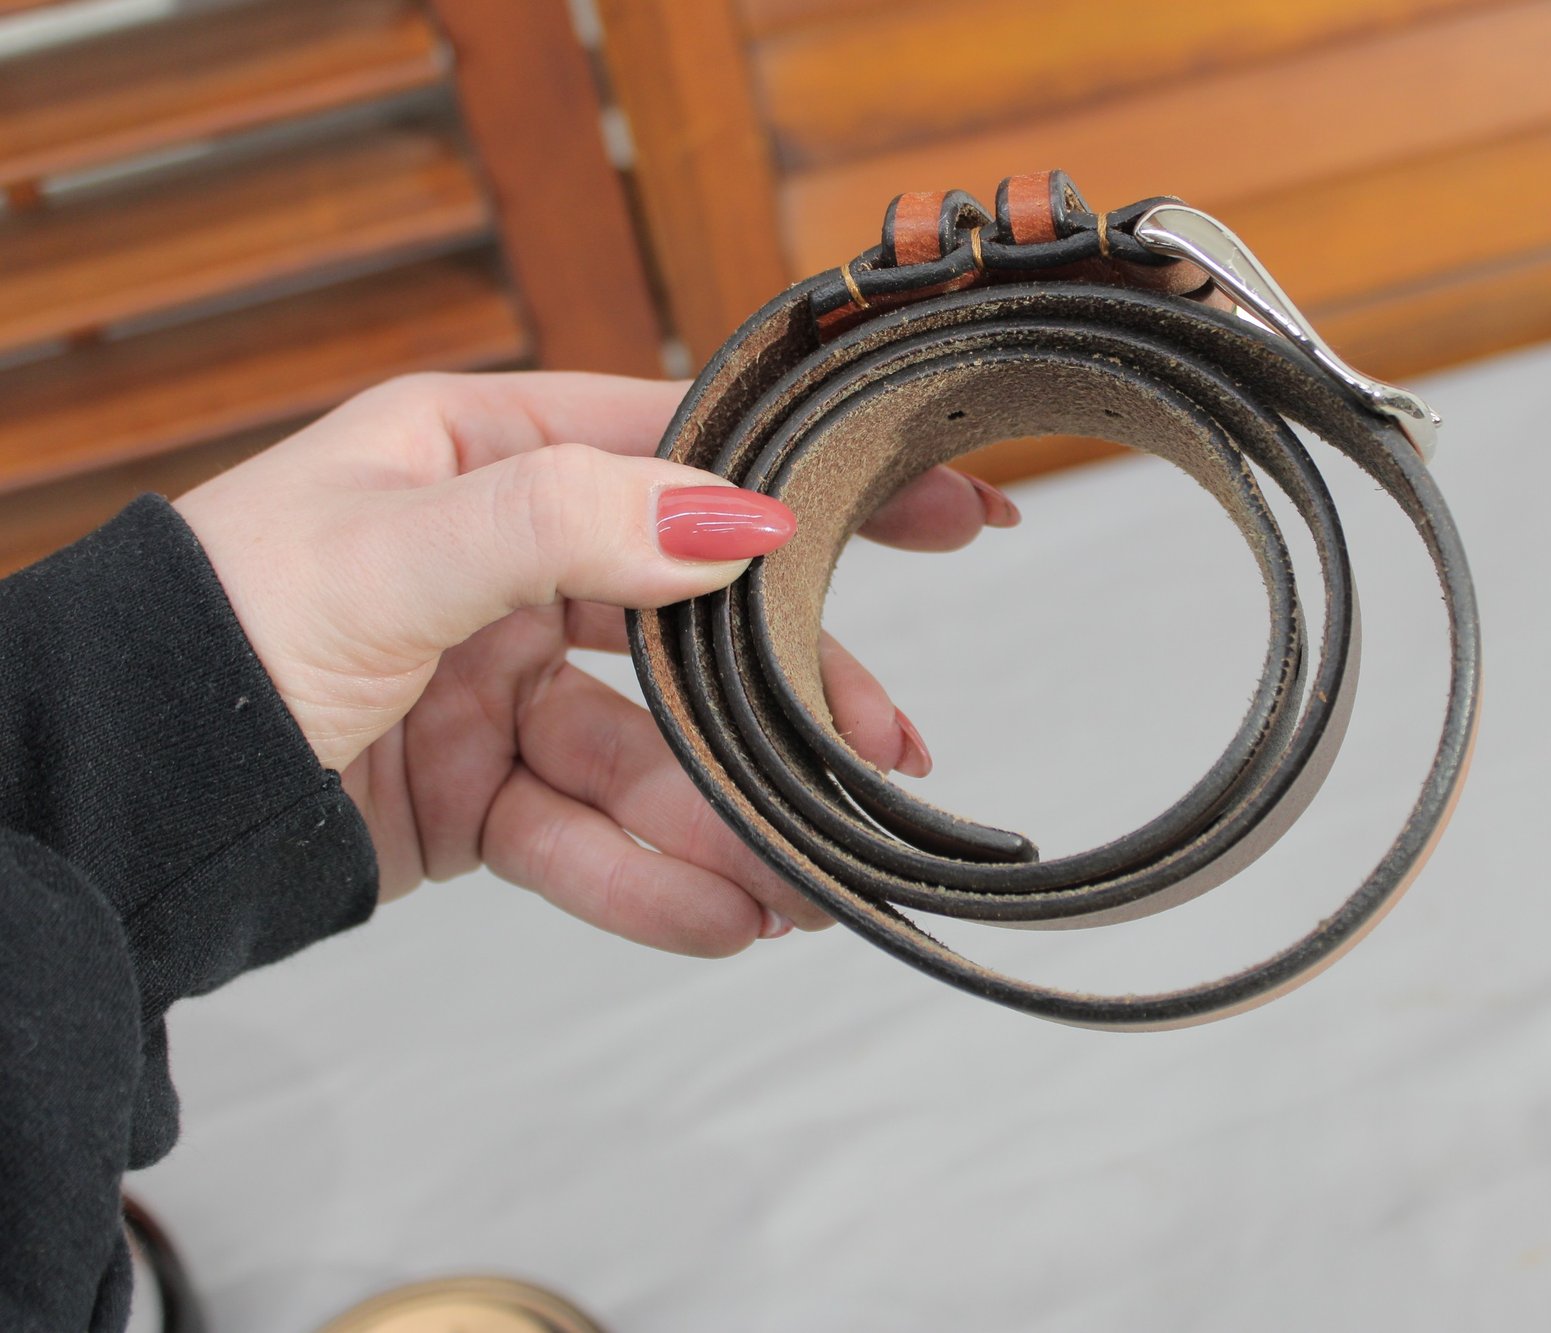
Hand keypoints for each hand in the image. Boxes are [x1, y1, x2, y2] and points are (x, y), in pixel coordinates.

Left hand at [171, 371, 1018, 955]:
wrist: (105, 808)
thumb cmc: (213, 632)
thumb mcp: (392, 551)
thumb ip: (566, 522)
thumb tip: (735, 517)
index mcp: (482, 454)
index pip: (685, 454)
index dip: (811, 484)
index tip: (936, 510)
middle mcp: (503, 562)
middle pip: (690, 626)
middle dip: (788, 698)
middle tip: (883, 752)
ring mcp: (494, 682)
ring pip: (648, 753)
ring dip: (724, 821)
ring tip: (804, 885)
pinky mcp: (479, 791)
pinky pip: (586, 833)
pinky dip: (651, 878)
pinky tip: (725, 917)